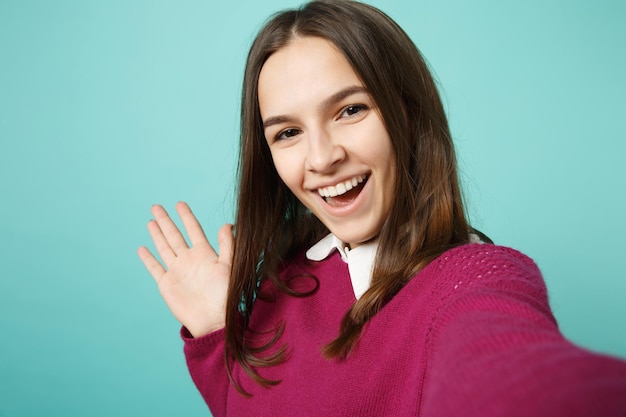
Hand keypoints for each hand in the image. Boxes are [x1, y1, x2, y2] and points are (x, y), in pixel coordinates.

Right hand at [137, 202, 231, 336]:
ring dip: (157, 234)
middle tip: (156, 207)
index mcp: (204, 254)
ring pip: (164, 248)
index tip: (180, 204)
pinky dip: (148, 259)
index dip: (186, 216)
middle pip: (174, 235)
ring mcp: (177, 271)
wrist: (214, 320)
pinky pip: (155, 268)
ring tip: (150, 221)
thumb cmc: (225, 295)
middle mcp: (189, 260)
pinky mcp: (166, 284)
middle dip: (165, 221)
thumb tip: (229, 224)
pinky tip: (142, 249)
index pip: (193, 230)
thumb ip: (228, 245)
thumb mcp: (229, 266)